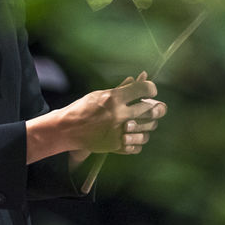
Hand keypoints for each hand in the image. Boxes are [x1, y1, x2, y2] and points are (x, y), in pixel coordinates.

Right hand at [28, 72, 166, 162]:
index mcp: (114, 98)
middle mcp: (118, 115)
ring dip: (148, 126)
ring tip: (143, 122)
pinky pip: (138, 145)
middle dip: (156, 107)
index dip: (151, 88)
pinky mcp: (116, 146)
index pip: (144, 89)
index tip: (151, 91)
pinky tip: (134, 135)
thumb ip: (123, 88)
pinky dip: (138, 141)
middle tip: (155, 107)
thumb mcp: (101, 94)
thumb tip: (140, 77)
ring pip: (147, 130)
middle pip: (150, 110)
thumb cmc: (83, 108)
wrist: (67, 129)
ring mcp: (118, 132)